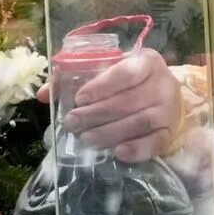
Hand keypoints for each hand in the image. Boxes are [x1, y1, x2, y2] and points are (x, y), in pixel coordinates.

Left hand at [63, 50, 181, 161]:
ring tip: (86, 139)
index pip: (126, 72)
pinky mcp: (170, 131)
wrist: (161, 95)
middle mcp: (163, 83)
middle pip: (129, 101)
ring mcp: (169, 109)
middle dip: (97, 114)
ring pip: (140, 122)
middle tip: (72, 123)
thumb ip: (72, 78)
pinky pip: (156, 142)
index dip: (102, 86)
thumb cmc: (125, 80)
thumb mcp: (104, 70)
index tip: (80, 99)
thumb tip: (43, 95)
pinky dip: (137, 149)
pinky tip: (118, 153)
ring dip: (110, 133)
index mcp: (146, 61)